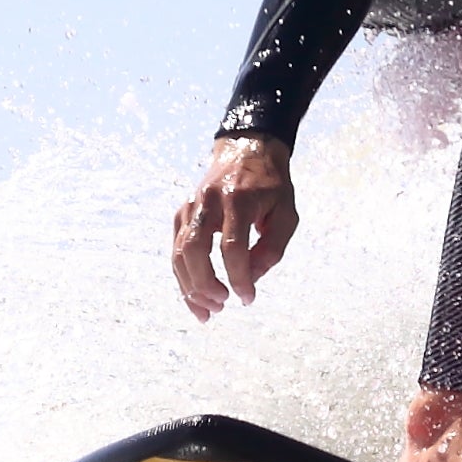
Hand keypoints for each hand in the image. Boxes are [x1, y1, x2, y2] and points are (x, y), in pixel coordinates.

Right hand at [171, 136, 298, 318]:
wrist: (246, 149)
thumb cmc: (271, 186)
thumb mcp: (286, 214)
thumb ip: (272, 248)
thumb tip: (250, 278)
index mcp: (238, 199)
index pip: (232, 247)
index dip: (239, 278)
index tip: (247, 298)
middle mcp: (208, 201)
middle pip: (194, 250)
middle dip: (205, 285)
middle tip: (222, 306)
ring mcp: (191, 206)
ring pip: (179, 252)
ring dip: (189, 287)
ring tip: (206, 312)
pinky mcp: (183, 212)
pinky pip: (176, 249)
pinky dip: (183, 275)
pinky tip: (195, 295)